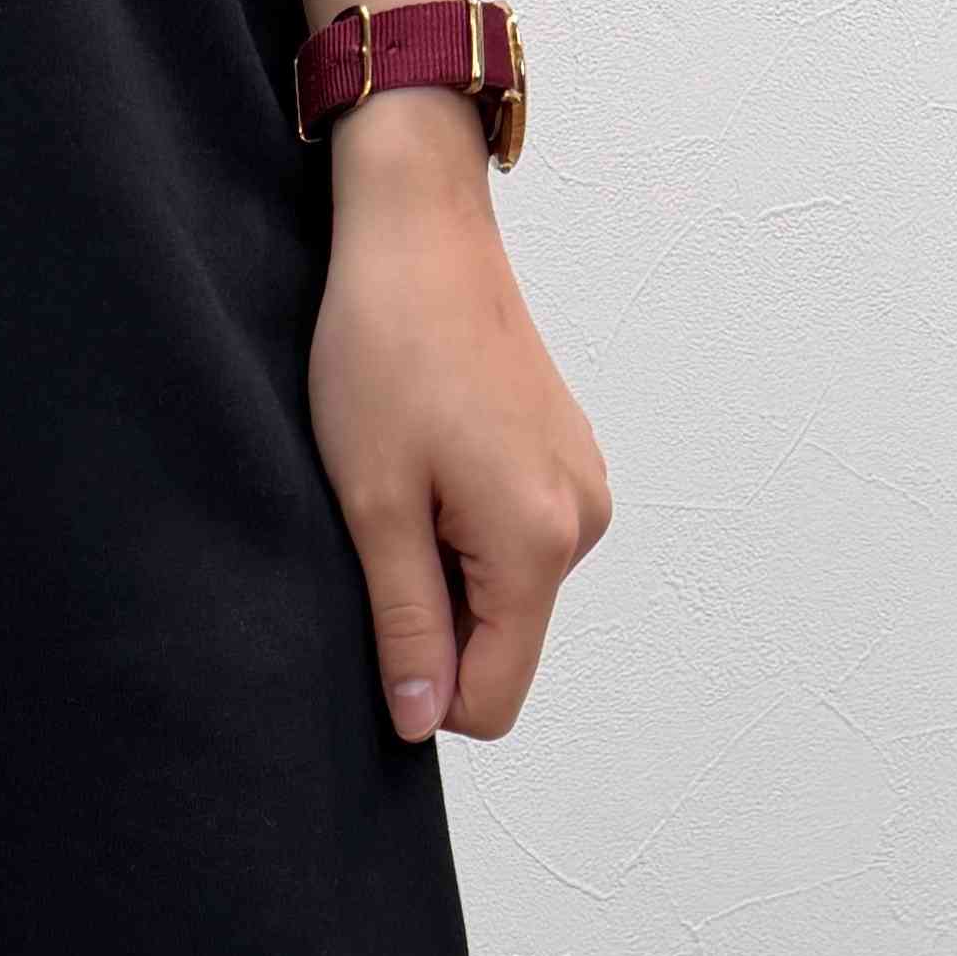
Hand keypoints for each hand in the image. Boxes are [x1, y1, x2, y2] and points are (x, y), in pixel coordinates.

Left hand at [306, 96, 610, 742]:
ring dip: (445, 567)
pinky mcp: (568, 462)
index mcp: (538, 543)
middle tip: (386, 523)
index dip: (422, 687)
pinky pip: (514, 545)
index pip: (492, 700)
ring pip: (505, 597)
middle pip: (501, 649)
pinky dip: (465, 528)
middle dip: (433, 618)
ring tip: (408, 479)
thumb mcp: (373, 505)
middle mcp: (582, 524)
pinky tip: (433, 458)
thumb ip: (404, 623)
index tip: (375, 611)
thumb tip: (421, 721)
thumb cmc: (384, 352)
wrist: (420, 233)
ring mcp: (583, 489)